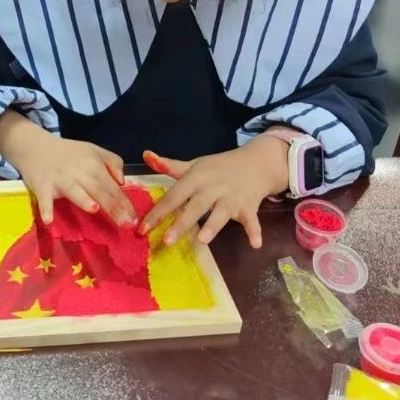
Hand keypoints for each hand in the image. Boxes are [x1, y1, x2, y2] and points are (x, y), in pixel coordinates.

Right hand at [16, 135, 134, 226]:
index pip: (112, 186)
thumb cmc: (69, 154)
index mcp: (93, 164)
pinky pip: (44, 200)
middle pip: (98, 190)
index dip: (124, 202)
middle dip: (113, 207)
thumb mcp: (94, 151)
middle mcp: (78, 172)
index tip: (135, 219)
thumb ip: (113, 162)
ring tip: (94, 209)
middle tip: (126, 224)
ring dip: (83, 199)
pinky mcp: (42, 187)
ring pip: (74, 191)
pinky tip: (49, 221)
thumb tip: (123, 182)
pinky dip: (46, 210)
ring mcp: (60, 180)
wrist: (35, 146)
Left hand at [139, 136, 289, 248]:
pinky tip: (255, 244)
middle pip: (195, 206)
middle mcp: (212, 188)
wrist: (254, 163)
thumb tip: (145, 155)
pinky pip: (252, 220)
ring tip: (203, 240)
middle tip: (167, 241)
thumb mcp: (193, 165)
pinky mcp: (249, 207)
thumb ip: (169, 166)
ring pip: (221, 213)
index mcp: (196, 178)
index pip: (174, 195)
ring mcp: (231, 198)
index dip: (158, 212)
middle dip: (181, 223)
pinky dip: (254, 231)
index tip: (143, 229)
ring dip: (213, 226)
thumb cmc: (218, 168)